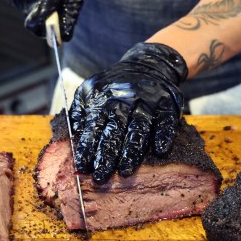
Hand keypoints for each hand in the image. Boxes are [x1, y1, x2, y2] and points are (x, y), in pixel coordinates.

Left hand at [69, 43, 187, 183]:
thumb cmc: (116, 85)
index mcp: (104, 99)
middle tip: (101, 176)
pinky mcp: (167, 104)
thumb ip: (80, 110)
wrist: (149, 64)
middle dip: (107, 154)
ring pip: (139, 128)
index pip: (93, 126)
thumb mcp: (91, 90)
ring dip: (132, 150)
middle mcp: (125, 100)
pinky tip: (160, 150)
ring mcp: (147, 102)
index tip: (82, 166)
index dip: (88, 147)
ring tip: (126, 170)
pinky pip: (166, 120)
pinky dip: (164, 134)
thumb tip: (72, 135)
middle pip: (115, 129)